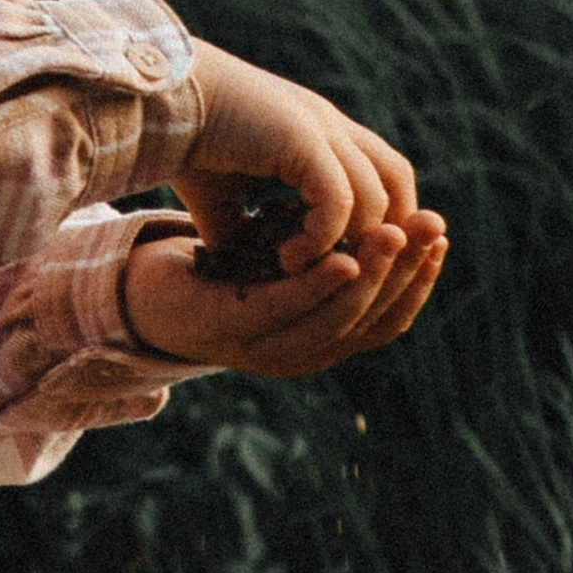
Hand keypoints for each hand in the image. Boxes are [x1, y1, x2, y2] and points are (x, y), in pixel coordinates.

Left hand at [118, 204, 448, 383]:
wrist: (134, 286)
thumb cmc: (212, 273)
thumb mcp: (278, 261)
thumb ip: (323, 252)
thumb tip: (383, 216)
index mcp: (315, 342)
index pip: (386, 321)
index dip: (418, 283)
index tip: (438, 239)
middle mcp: (297, 355)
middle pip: (371, 323)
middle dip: (407, 274)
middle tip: (431, 229)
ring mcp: (263, 350)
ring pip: (336, 320)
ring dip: (373, 276)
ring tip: (396, 233)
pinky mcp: (232, 331)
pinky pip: (286, 310)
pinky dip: (320, 286)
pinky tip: (344, 255)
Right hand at [175, 43, 418, 266]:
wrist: (157, 101)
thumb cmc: (185, 144)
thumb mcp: (224, 196)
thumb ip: (247, 228)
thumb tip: (247, 269)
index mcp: (320, 132)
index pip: (385, 173)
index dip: (381, 219)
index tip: (353, 261)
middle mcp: (330, 125)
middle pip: (398, 181)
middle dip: (385, 234)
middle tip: (350, 276)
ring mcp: (321, 127)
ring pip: (374, 197)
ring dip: (347, 245)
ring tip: (303, 271)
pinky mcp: (301, 137)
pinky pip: (337, 198)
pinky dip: (321, 237)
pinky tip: (289, 259)